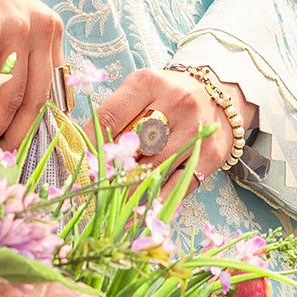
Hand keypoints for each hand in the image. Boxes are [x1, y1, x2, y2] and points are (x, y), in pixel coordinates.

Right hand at [0, 0, 63, 149]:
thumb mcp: (10, 19)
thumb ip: (21, 53)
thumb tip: (17, 105)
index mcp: (51, 27)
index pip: (53, 84)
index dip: (42, 117)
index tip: (28, 139)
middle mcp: (39, 28)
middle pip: (35, 95)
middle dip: (21, 130)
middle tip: (6, 151)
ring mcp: (14, 30)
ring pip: (9, 94)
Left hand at [90, 66, 257, 195]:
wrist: (219, 96)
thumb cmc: (169, 94)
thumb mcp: (141, 90)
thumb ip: (115, 114)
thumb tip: (84, 150)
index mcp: (149, 83)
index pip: (110, 116)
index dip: (88, 143)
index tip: (77, 161)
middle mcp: (176, 103)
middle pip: (132, 147)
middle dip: (109, 170)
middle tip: (92, 186)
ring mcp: (195, 131)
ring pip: (153, 171)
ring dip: (128, 191)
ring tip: (109, 204)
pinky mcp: (211, 155)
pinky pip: (177, 186)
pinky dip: (155, 201)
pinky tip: (136, 212)